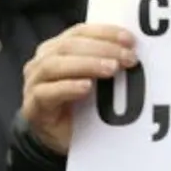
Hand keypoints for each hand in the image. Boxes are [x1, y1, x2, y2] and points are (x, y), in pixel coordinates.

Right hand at [21, 24, 136, 154]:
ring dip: (86, 65)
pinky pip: (46, 93)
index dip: (105, 33)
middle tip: (128, 59)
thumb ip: (109, 62)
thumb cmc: (84, 104)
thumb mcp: (98, 80)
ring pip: (54, 66)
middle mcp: (42, 61)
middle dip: (102, 49)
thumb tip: (137, 51)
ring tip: (112, 70)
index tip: (131, 40)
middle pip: (68, 46)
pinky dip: (67, 87)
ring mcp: (34, 83)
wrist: (64, 139)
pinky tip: (86, 87)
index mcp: (58, 48)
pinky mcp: (33, 107)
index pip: (80, 31)